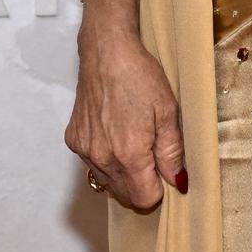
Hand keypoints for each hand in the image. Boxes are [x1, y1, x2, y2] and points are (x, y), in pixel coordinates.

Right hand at [67, 24, 186, 210]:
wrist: (107, 52)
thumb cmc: (139, 76)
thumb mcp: (167, 112)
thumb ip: (172, 153)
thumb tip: (178, 182)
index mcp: (129, 154)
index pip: (144, 199)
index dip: (159, 188)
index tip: (164, 170)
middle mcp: (102, 157)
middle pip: (125, 195)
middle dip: (142, 183)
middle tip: (152, 153)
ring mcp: (85, 150)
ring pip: (107, 182)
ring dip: (123, 173)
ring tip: (134, 140)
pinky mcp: (74, 140)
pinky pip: (93, 164)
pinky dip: (106, 158)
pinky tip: (115, 133)